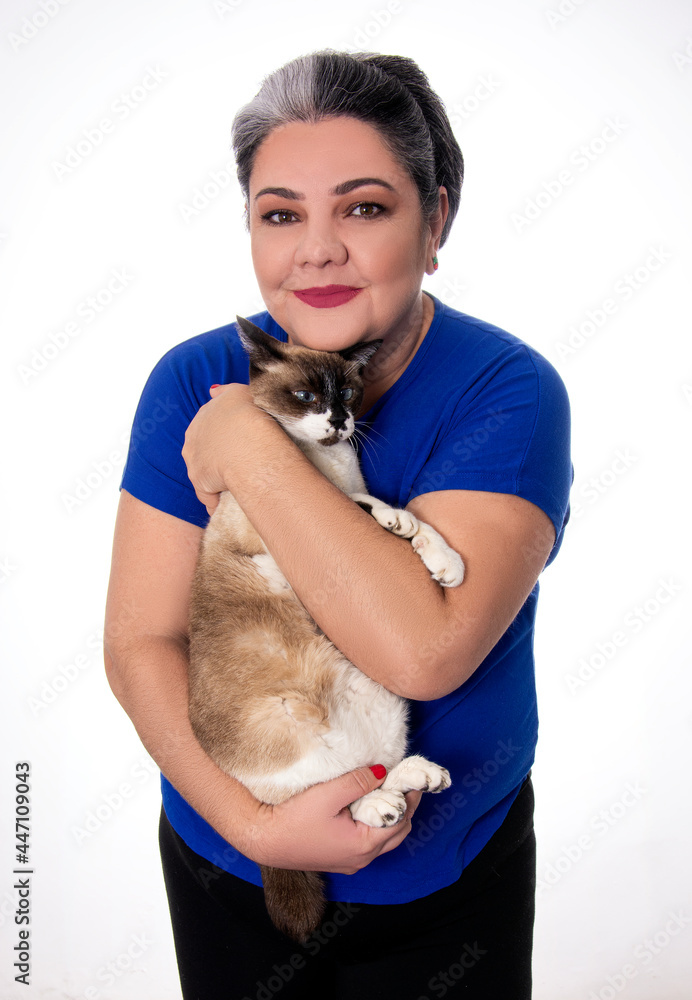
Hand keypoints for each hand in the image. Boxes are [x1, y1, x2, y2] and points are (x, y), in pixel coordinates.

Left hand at [182, 383, 267, 513]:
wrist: (250, 440)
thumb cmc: (252, 413)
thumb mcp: (240, 392)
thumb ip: (226, 391)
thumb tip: (213, 390)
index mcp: (203, 415)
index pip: (210, 427)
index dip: (226, 435)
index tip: (241, 441)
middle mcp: (193, 437)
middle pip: (205, 450)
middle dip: (218, 457)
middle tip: (242, 463)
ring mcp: (195, 460)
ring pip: (205, 473)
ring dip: (217, 480)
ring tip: (239, 485)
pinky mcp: (201, 483)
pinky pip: (209, 496)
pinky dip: (218, 502)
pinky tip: (230, 505)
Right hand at [241, 766, 423, 873]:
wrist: (264, 840)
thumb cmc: (293, 819)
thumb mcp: (328, 794)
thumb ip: (358, 782)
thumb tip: (383, 772)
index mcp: (364, 845)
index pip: (401, 820)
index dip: (409, 796)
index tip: (411, 775)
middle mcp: (361, 859)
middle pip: (397, 832)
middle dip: (405, 807)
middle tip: (403, 781)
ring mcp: (350, 861)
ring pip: (384, 838)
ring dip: (390, 816)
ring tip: (386, 790)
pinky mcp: (339, 857)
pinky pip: (368, 842)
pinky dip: (375, 824)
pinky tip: (366, 805)